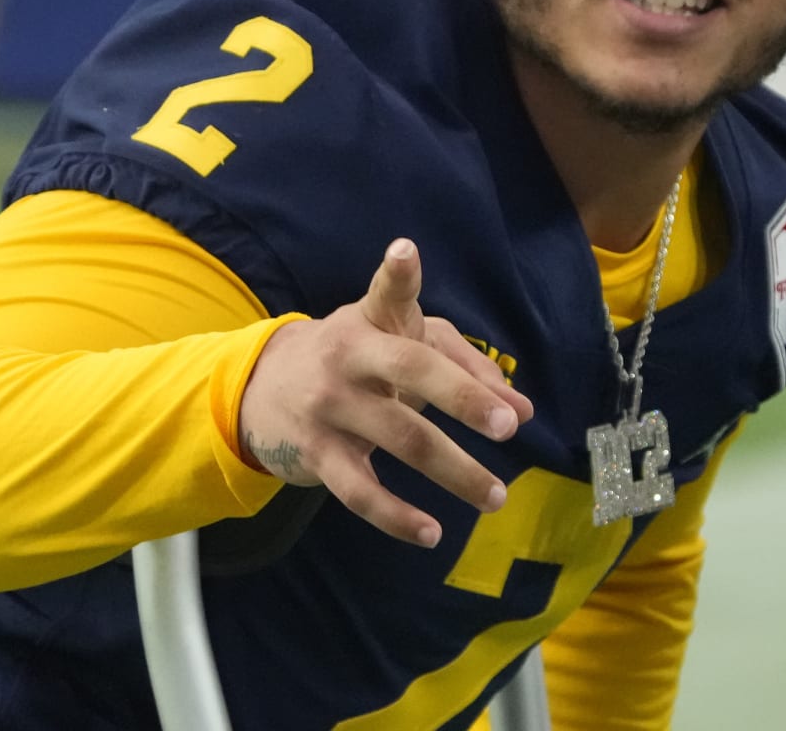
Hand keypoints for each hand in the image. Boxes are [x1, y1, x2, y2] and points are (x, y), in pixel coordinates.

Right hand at [238, 238, 533, 547]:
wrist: (263, 389)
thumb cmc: (356, 359)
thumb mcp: (400, 344)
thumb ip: (466, 367)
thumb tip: (521, 410)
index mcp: (371, 321)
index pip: (386, 292)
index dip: (397, 274)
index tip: (405, 253)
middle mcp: (348, 356)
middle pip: (409, 372)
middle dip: (462, 398)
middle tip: (507, 425)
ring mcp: (329, 405)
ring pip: (399, 439)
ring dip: (454, 471)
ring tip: (495, 496)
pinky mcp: (316, 453)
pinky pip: (359, 492)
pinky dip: (396, 518)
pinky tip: (432, 533)